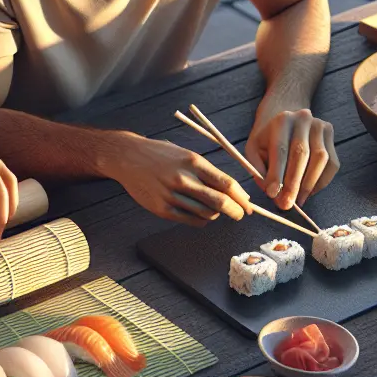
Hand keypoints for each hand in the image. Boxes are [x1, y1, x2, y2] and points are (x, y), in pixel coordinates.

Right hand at [108, 135, 253, 224]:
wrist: (128, 157)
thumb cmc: (160, 155)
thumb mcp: (187, 155)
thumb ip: (208, 172)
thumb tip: (234, 192)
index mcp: (193, 162)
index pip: (226, 184)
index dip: (242, 198)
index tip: (248, 205)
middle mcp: (183, 179)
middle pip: (220, 202)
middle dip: (235, 211)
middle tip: (239, 214)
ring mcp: (171, 195)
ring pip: (206, 214)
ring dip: (215, 215)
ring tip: (214, 210)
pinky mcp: (162, 209)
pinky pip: (190, 220)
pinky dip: (200, 220)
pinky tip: (199, 214)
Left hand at [245, 108, 338, 210]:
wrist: (285, 120)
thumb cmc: (267, 139)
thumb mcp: (254, 149)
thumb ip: (258, 169)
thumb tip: (271, 192)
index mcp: (281, 120)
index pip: (280, 150)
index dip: (276, 174)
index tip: (272, 194)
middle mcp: (303, 119)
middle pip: (301, 154)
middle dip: (293, 183)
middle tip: (286, 204)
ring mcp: (320, 126)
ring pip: (321, 159)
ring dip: (309, 184)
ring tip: (298, 200)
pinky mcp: (330, 136)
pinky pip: (332, 163)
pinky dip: (322, 181)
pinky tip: (310, 192)